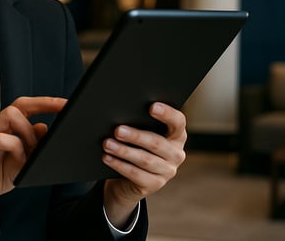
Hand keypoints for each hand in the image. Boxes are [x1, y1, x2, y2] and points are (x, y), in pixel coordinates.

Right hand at [0, 96, 66, 226]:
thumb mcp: (25, 159)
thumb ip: (34, 144)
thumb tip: (45, 128)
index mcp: (9, 125)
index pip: (28, 105)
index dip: (48, 103)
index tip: (66, 104)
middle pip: (20, 104)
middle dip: (43, 105)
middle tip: (61, 111)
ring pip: (11, 115)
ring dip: (28, 132)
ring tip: (32, 149)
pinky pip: (1, 138)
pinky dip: (15, 148)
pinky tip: (18, 160)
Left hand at [101, 102, 186, 227]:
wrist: (128, 178)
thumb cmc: (131, 144)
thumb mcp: (136, 129)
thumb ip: (133, 117)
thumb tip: (115, 99)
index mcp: (175, 134)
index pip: (178, 122)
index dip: (167, 114)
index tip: (150, 106)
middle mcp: (176, 153)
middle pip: (158, 143)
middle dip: (136, 135)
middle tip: (116, 128)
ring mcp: (167, 171)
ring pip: (145, 160)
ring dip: (124, 151)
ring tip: (106, 142)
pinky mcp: (154, 185)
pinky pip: (137, 175)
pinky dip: (120, 165)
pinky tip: (106, 157)